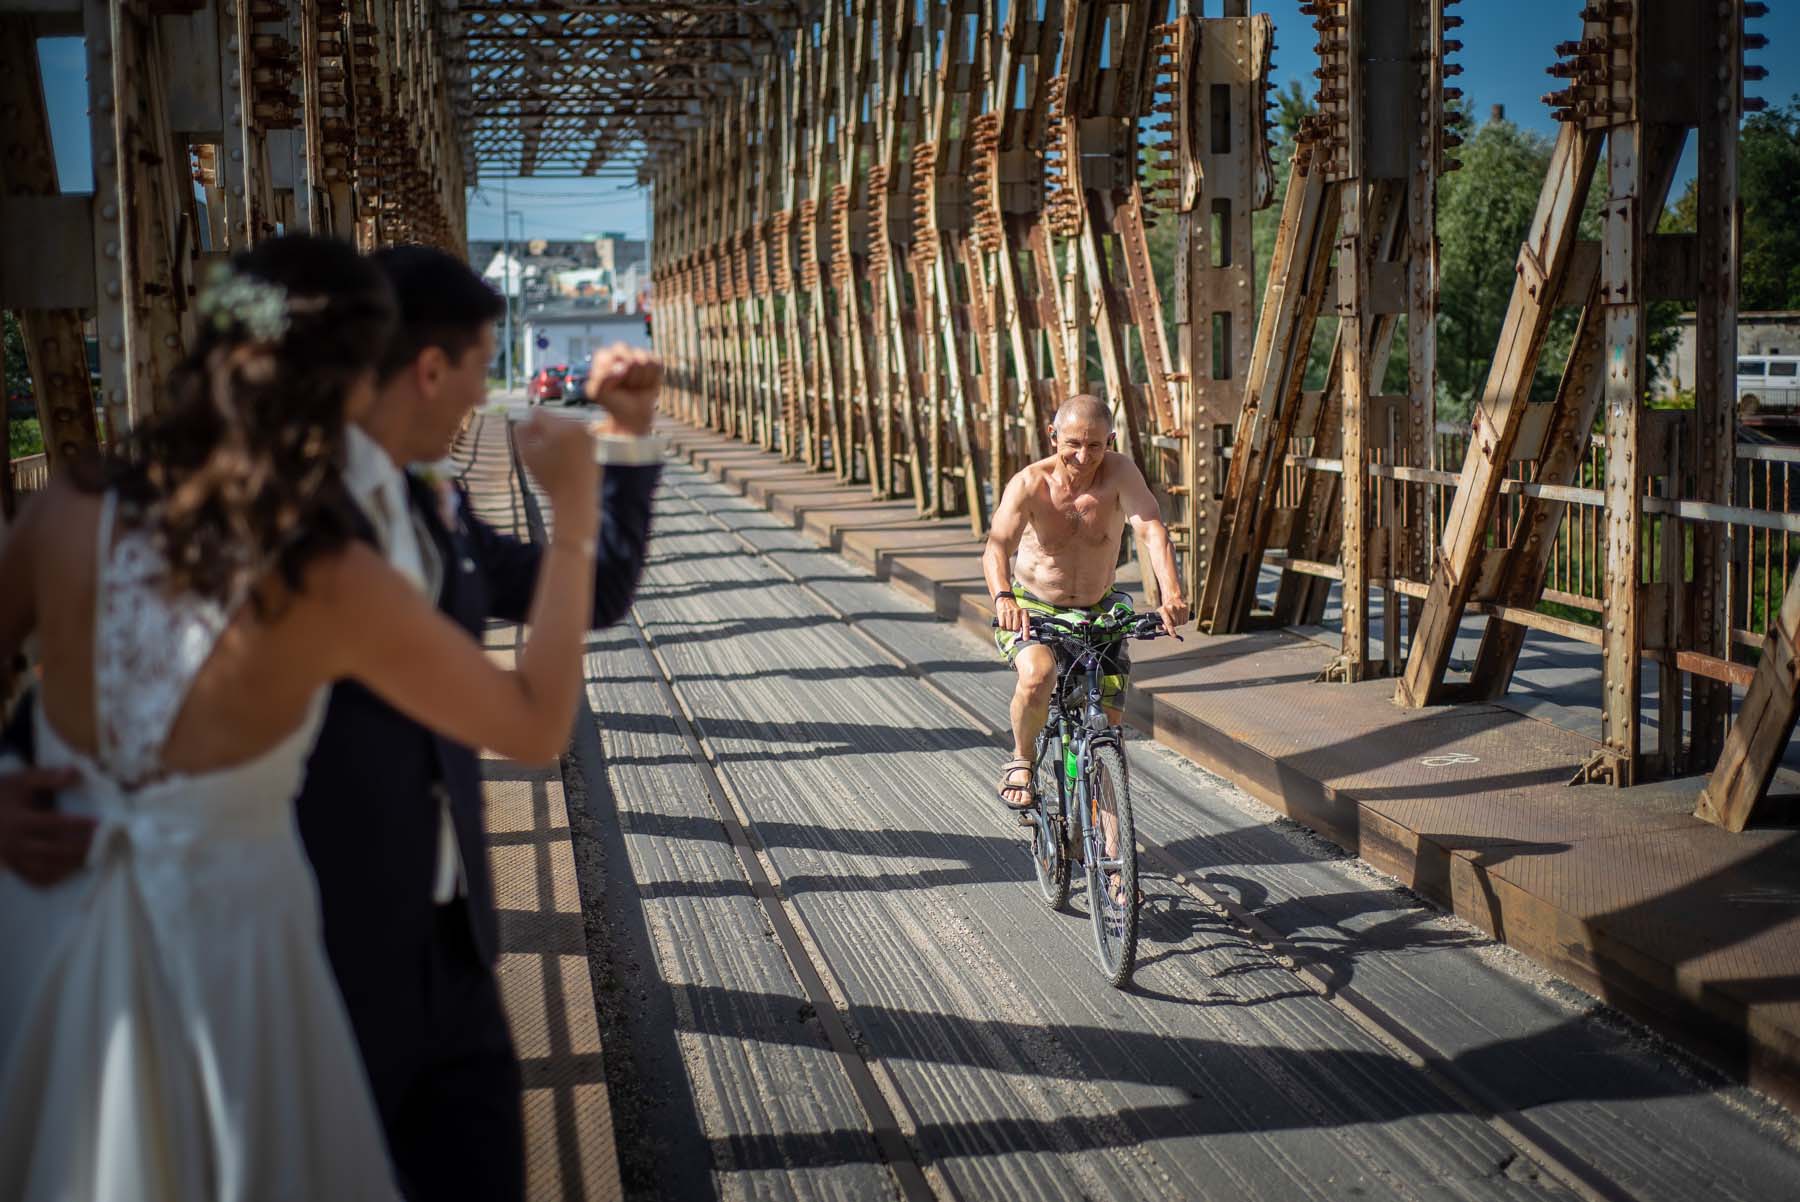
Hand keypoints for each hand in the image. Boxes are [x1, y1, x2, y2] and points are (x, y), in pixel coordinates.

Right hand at [0, 767, 91, 887]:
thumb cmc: (2, 793)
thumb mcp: (21, 780)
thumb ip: (48, 776)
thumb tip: (75, 772)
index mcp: (18, 820)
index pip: (53, 824)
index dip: (77, 824)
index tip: (100, 823)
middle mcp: (14, 842)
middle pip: (53, 850)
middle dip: (81, 848)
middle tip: (105, 843)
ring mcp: (12, 858)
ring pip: (46, 868)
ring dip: (72, 864)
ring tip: (96, 856)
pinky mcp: (12, 867)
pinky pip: (35, 878)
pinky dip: (55, 877)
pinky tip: (72, 869)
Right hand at [514, 410, 597, 524]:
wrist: (576, 499)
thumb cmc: (550, 479)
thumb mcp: (527, 455)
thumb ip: (520, 434)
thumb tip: (521, 422)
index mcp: (561, 427)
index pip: (539, 413)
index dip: (528, 422)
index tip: (525, 434)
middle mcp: (578, 426)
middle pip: (553, 419)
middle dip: (543, 429)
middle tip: (536, 446)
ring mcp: (589, 435)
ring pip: (564, 427)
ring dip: (555, 435)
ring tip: (549, 454)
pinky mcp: (594, 446)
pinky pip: (575, 437)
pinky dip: (567, 443)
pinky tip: (561, 459)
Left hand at [584, 344, 661, 435]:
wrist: (631, 413)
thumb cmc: (613, 401)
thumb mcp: (599, 393)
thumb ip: (603, 379)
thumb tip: (623, 366)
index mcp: (603, 356)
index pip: (612, 359)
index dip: (614, 376)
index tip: (612, 386)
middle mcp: (620, 351)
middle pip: (631, 359)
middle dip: (630, 378)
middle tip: (626, 386)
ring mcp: (638, 354)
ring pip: (645, 362)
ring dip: (641, 380)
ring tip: (635, 386)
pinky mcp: (654, 361)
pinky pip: (657, 365)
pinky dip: (652, 379)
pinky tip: (645, 384)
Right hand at [995, 594, 1027, 634]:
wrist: (1005, 600)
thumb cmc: (1014, 609)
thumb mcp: (1022, 613)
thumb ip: (1023, 622)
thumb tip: (1025, 633)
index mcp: (1024, 613)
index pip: (1026, 624)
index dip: (1026, 633)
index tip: (1026, 639)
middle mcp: (1017, 612)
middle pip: (1016, 629)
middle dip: (1014, 629)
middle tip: (1013, 625)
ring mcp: (1009, 613)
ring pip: (1009, 628)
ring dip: (1008, 628)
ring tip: (1009, 622)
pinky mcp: (1002, 614)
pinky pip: (1002, 626)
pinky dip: (1003, 627)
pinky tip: (1004, 622)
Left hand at [1157, 594, 1189, 636]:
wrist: (1171, 598)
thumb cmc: (1164, 610)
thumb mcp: (1159, 617)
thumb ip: (1161, 625)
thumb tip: (1166, 629)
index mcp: (1163, 610)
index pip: (1168, 622)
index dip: (1171, 630)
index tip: (1173, 636)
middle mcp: (1171, 608)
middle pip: (1175, 624)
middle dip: (1173, 625)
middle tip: (1171, 620)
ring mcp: (1179, 607)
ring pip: (1181, 623)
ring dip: (1178, 623)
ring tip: (1175, 617)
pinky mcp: (1185, 607)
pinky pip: (1185, 620)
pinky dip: (1183, 620)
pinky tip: (1179, 616)